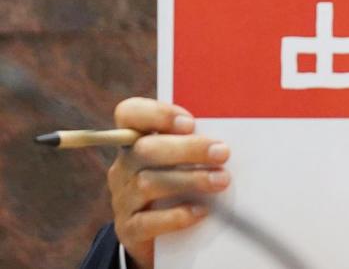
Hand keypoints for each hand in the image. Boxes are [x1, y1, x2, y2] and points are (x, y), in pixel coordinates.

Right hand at [107, 97, 231, 268]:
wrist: (154, 234)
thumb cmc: (177, 183)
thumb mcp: (181, 159)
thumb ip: (194, 143)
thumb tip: (226, 139)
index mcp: (135, 141)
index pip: (129, 114)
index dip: (156, 114)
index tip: (190, 123)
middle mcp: (124, 167)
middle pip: (145, 149)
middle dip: (188, 149)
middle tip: (223, 152)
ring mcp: (122, 198)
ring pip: (148, 183)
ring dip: (190, 180)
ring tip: (222, 180)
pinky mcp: (129, 229)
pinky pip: (148, 222)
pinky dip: (176, 216)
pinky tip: (201, 211)